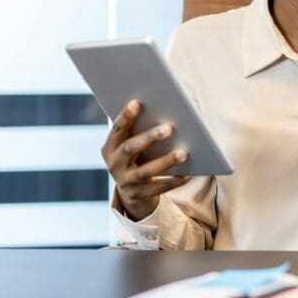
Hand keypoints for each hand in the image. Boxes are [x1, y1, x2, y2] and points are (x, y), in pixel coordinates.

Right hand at [101, 99, 190, 220]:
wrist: (131, 190)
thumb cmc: (137, 155)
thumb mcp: (133, 143)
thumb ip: (140, 129)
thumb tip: (166, 107)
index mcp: (109, 148)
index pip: (116, 130)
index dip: (125, 117)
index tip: (137, 102)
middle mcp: (113, 165)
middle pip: (130, 149)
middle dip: (149, 138)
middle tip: (170, 127)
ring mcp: (125, 182)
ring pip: (146, 171)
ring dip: (166, 161)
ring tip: (184, 153)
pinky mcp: (139, 195)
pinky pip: (159, 188)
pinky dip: (174, 181)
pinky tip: (189, 174)